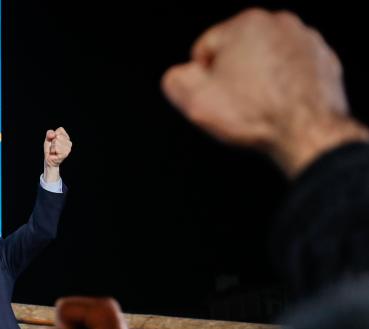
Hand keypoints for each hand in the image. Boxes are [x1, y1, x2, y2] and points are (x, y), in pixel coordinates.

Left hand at [44, 127, 71, 166]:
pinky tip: (55, 154)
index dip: (54, 134)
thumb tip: (53, 134)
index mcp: (66, 137)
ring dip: (52, 147)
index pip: (60, 129)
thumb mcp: (48, 139)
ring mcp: (68, 148)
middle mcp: (69, 142)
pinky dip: (53, 150)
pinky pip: (56, 147)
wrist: (49, 160)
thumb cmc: (49, 149)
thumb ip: (49, 133)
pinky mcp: (65, 153)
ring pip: (56, 141)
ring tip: (54, 151)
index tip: (53, 140)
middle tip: (53, 147)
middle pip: (57, 136)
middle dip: (52, 142)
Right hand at [161, 8, 368, 177]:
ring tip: (260, 108)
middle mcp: (280, 23)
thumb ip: (175, 80)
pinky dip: (284, 86)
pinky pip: (292, 72)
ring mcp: (307, 40)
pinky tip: (281, 107)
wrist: (309, 133)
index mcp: (245, 23)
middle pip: (237, 52)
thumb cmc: (254, 115)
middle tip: (237, 105)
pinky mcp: (325, 60)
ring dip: (259, 80)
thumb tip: (181, 74)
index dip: (202, 78)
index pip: (206, 48)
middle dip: (233, 75)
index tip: (215, 97)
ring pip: (266, 60)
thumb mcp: (195, 101)